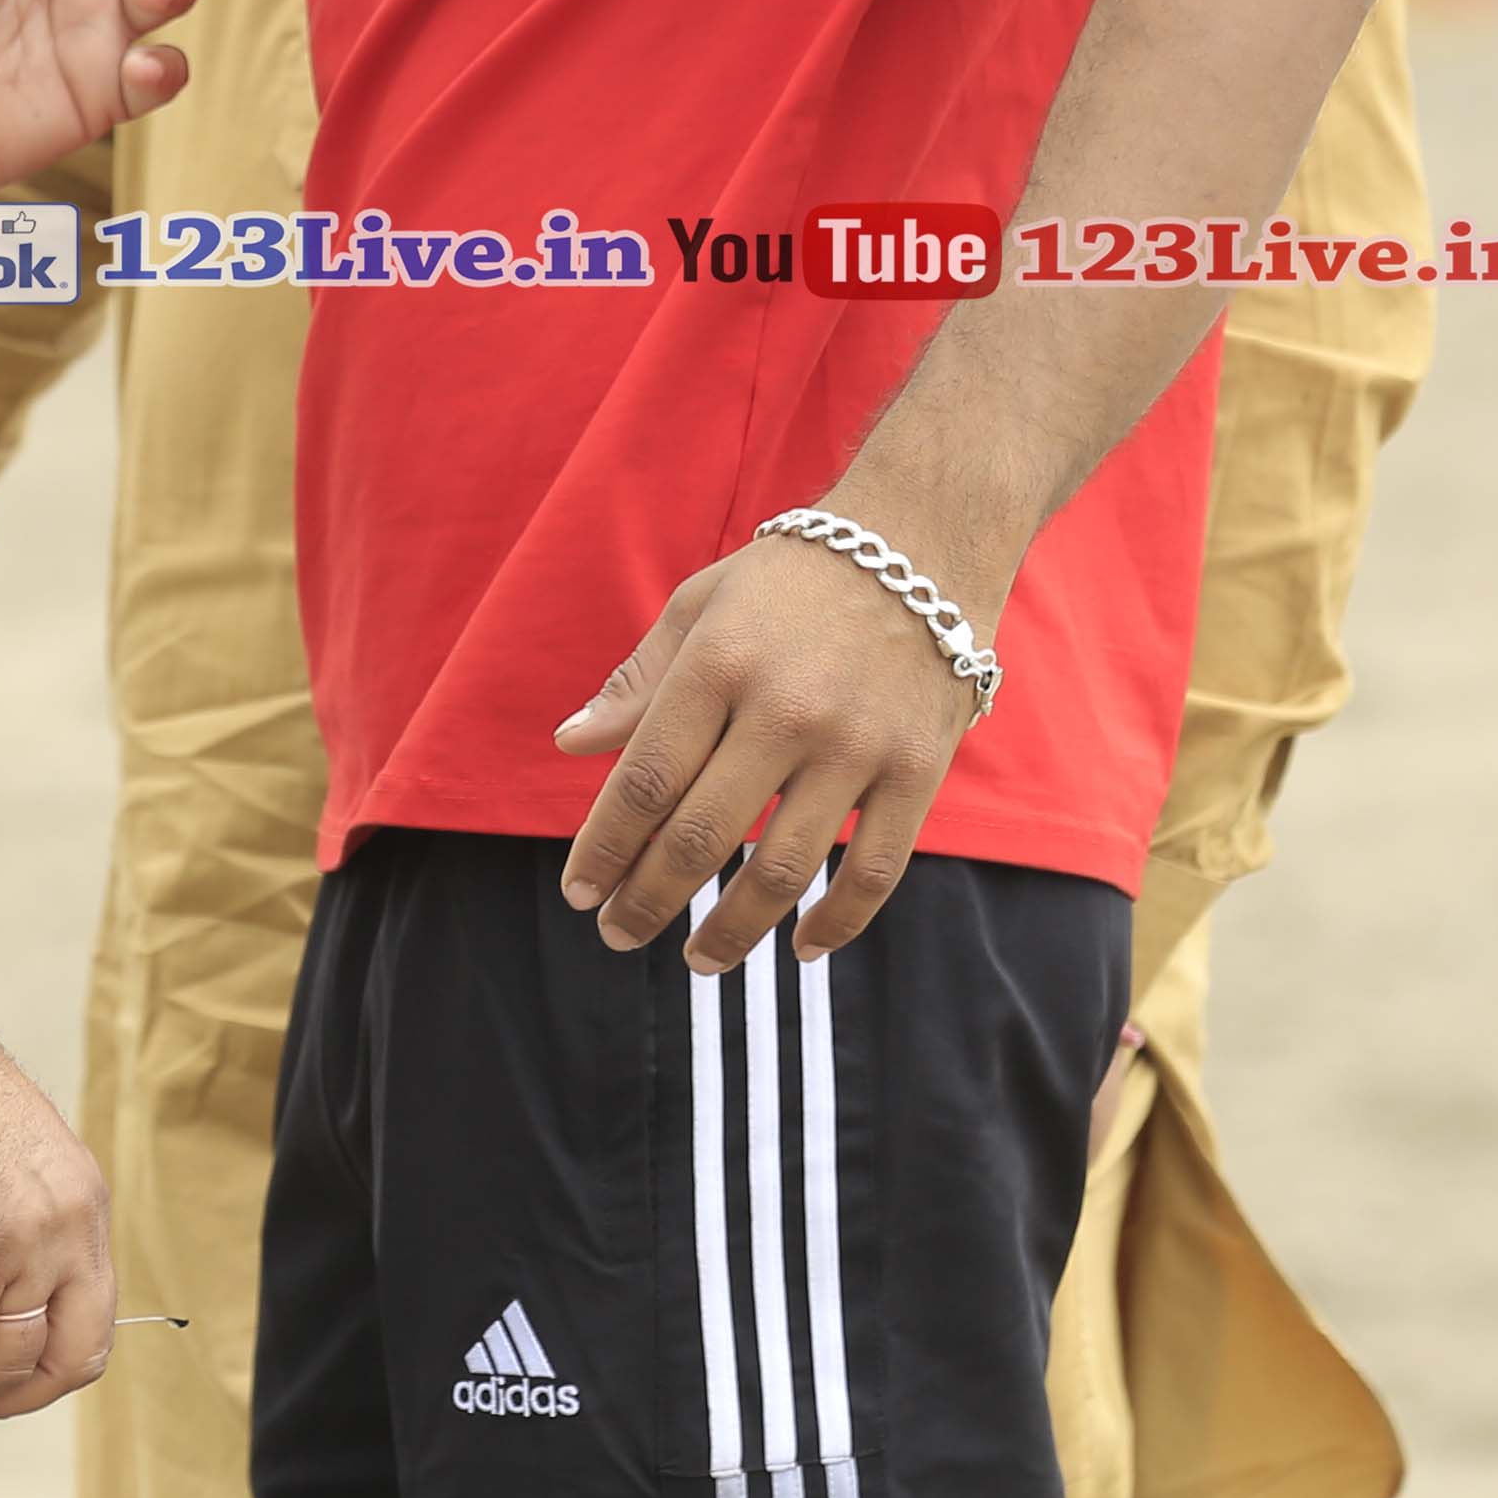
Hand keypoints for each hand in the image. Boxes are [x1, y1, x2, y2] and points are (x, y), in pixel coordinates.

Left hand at [552, 530, 984, 972]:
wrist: (926, 537)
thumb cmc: (796, 577)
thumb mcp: (704, 605)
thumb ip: (639, 681)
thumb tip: (572, 746)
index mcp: (719, 663)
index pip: (645, 780)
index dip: (604, 848)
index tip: (578, 893)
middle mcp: (785, 708)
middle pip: (701, 837)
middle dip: (647, 901)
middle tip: (619, 934)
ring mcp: (856, 744)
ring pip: (782, 871)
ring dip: (730, 931)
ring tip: (698, 959)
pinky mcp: (916, 769)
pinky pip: (874, 871)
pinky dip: (836, 923)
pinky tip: (800, 948)